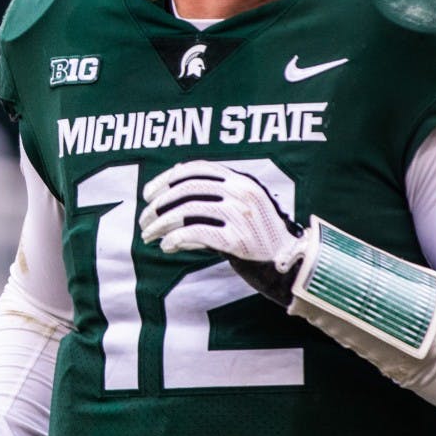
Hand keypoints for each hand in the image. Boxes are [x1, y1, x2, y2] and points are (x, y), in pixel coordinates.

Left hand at [140, 160, 306, 304]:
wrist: (292, 266)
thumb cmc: (262, 240)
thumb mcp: (244, 210)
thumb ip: (217, 199)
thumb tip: (172, 199)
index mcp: (243, 181)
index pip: (198, 169)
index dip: (168, 178)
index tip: (148, 194)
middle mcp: (242, 193)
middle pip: (188, 188)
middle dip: (159, 205)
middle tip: (143, 221)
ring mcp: (241, 215)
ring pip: (187, 211)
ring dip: (161, 224)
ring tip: (149, 236)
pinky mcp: (238, 240)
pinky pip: (195, 234)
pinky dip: (175, 239)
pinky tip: (166, 247)